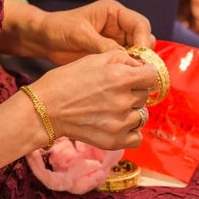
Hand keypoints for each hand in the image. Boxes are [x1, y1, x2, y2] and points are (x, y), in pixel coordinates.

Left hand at [3, 0, 153, 64]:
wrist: (43, 40)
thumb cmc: (58, 28)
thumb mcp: (80, 34)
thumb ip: (102, 44)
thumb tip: (124, 57)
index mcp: (114, 13)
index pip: (140, 24)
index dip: (143, 40)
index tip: (139, 55)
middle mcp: (118, 26)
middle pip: (143, 40)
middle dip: (142, 55)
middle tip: (136, 70)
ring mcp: (115, 41)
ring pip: (136, 54)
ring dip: (135, 64)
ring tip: (128, 76)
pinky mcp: (109, 55)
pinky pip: (124, 63)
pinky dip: (125, 71)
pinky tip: (120, 80)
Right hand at [32, 50, 158, 150]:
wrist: (44, 109)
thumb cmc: (65, 81)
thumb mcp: (93, 59)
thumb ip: (122, 58)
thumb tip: (140, 66)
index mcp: (121, 77)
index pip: (153, 76)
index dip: (143, 75)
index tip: (134, 78)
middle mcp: (124, 101)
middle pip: (145, 96)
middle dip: (133, 92)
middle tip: (111, 94)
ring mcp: (120, 123)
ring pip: (141, 116)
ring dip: (130, 112)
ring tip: (110, 110)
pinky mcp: (115, 141)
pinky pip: (137, 137)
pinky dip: (129, 132)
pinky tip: (115, 125)